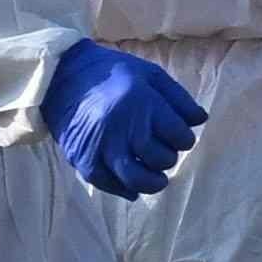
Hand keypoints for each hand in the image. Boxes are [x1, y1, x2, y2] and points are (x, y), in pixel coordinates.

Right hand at [35, 38, 204, 203]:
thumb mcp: (149, 74)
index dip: (183, 139)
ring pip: (137, 178)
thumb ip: (178, 97)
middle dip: (168, 158)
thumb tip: (200, 120)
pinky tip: (133, 187)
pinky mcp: (83, 158)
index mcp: (142, 102)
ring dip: (153, 183)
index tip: (177, 136)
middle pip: (161, 158)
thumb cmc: (110, 72)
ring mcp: (101, 145)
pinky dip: (125, 190)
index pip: (179, 136)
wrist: (60, 74)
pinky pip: (108, 184)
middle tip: (163, 152)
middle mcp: (123, 126)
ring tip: (156, 178)